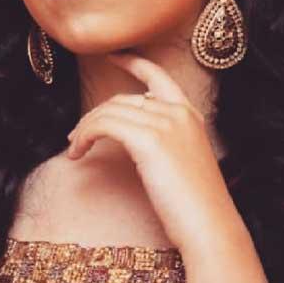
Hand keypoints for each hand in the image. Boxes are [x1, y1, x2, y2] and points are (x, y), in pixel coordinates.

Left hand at [64, 52, 238, 252]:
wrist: (209, 225)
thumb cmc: (195, 205)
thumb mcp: (183, 162)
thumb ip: (164, 142)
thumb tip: (131, 134)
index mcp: (190, 115)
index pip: (158, 76)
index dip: (133, 63)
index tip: (111, 56)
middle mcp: (178, 112)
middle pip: (123, 100)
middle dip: (95, 114)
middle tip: (77, 135)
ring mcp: (165, 123)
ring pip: (109, 112)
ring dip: (85, 129)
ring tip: (74, 149)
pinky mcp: (149, 140)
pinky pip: (104, 126)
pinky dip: (85, 136)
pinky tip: (77, 153)